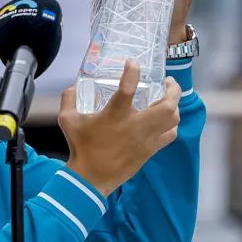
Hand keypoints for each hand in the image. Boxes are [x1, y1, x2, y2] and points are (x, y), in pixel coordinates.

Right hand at [60, 60, 181, 195]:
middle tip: (166, 82)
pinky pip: (170, 135)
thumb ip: (69, 99)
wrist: (91, 178)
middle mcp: (135, 125)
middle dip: (172, 89)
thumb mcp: (67, 120)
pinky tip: (165, 120)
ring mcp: (146, 138)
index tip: (133, 63)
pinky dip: (172, 124)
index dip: (133, 71)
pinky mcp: (150, 150)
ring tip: (169, 99)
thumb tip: (72, 86)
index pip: (128, 88)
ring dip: (174, 105)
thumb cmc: (80, 147)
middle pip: (167, 104)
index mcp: (115, 115)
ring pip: (173, 119)